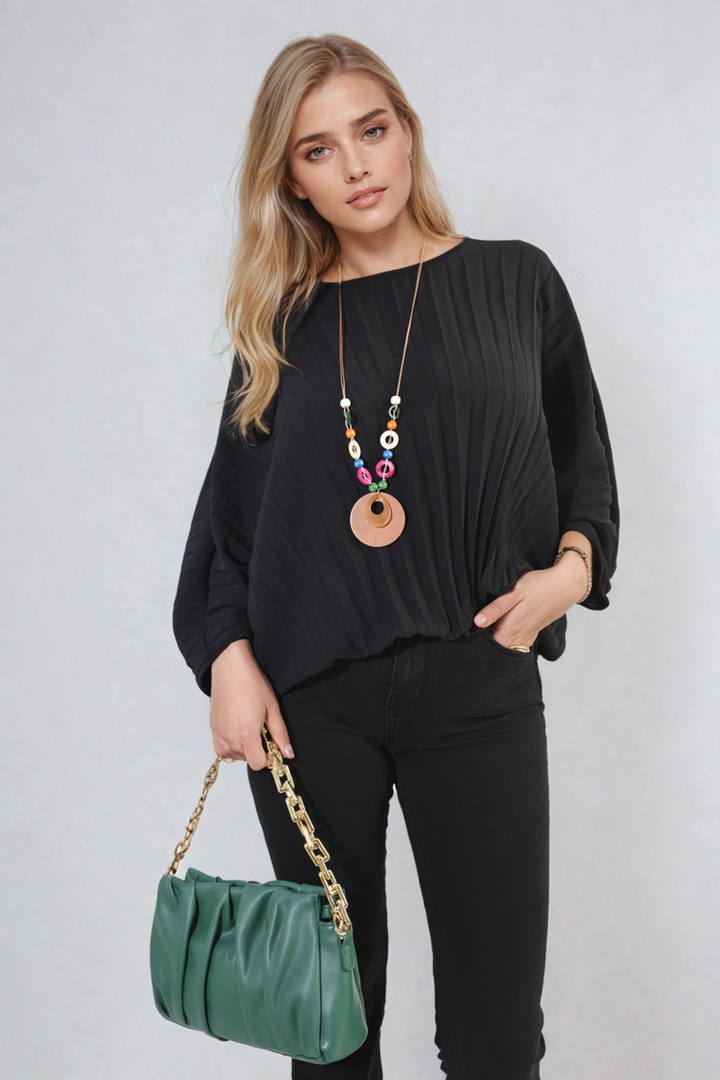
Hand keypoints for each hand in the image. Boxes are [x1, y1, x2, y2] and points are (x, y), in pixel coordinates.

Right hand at [209, 639, 293, 769]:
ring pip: (235, 756)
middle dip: (258, 750)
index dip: (269, 757)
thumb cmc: (251, 683)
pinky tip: (239, 730)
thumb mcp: (272, 708)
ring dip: (245, 748)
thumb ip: (280, 734)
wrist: (230, 667)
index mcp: (247, 734)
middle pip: (248, 760)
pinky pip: (222, 750)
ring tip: (250, 726)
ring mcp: (219, 735)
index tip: (272, 745)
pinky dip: (232, 746)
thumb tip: (288, 753)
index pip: (258, 764)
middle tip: (262, 729)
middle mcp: (230, 738)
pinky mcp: (213, 730)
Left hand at [473, 549, 588, 648]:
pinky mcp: (531, 636)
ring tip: (489, 628)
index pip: (486, 647)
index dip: (475, 641)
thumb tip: (477, 622)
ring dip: (496, 642)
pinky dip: (507, 641)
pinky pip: (515, 645)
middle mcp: (517, 640)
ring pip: (505, 649)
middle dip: (483, 644)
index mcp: (509, 631)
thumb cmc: (539, 587)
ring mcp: (526, 640)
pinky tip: (503, 628)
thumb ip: (495, 609)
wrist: (565, 586)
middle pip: (494, 650)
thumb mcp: (513, 593)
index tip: (468, 633)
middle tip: (477, 628)